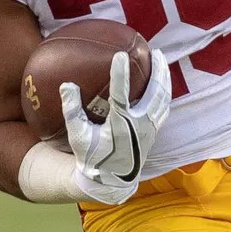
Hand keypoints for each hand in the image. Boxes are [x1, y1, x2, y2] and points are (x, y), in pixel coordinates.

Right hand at [59, 47, 169, 205]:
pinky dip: (163, 91)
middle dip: (157, 70)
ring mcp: (150, 129)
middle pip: (154, 92)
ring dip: (164, 78)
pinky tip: (160, 82)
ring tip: (160, 61)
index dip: (120, 74)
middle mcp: (139, 126)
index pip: (121, 95)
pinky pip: (163, 107)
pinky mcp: (154, 132)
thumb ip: (71, 111)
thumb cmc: (91, 157)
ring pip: (163, 98)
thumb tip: (67, 84)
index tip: (120, 55)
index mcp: (119, 125)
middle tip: (154, 50)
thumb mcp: (77, 136)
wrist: (111, 180)